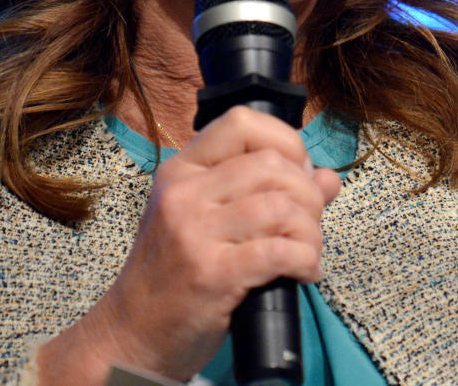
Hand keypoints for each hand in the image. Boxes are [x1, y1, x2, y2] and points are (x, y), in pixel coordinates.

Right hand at [37, 106, 341, 383]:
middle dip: (307, 195)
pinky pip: (278, 252)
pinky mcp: (210, 274)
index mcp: (182, 171)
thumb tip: (327, 177)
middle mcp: (185, 194)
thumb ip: (264, 192)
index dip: (286, 142)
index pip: (241, 123)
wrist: (131, 335)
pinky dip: (305, 260)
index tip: (299, 173)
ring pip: (281, 207)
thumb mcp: (208, 220)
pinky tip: (305, 272)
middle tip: (308, 224)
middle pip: (272, 165)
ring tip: (307, 251)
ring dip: (311, 232)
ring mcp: (194, 233)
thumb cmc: (174, 276)